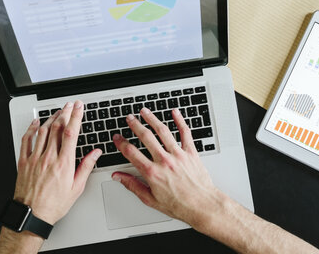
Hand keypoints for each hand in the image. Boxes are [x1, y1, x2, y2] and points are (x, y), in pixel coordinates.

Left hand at [14, 101, 101, 224]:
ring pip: (43, 131)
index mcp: (64, 163)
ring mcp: (34, 158)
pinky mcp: (23, 162)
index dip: (75, 117)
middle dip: (65, 113)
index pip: (70, 133)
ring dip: (51, 118)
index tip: (79, 107)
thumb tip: (95, 153)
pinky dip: (31, 129)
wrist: (32, 215)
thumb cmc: (54, 204)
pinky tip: (36, 123)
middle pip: (57, 128)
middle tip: (70, 105)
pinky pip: (26, 141)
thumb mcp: (76, 188)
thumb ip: (86, 167)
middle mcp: (49, 158)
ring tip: (58, 112)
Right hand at [111, 108, 222, 228]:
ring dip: (152, 119)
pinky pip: (185, 133)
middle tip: (129, 118)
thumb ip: (132, 185)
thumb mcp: (150, 199)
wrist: (202, 206)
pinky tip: (175, 112)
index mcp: (152, 173)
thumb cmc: (179, 205)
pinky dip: (180, 121)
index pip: (131, 153)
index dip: (121, 143)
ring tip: (145, 112)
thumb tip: (118, 177)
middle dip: (135, 125)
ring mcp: (178, 155)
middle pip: (146, 137)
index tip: (117, 138)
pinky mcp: (191, 153)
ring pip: (163, 131)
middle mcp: (164, 161)